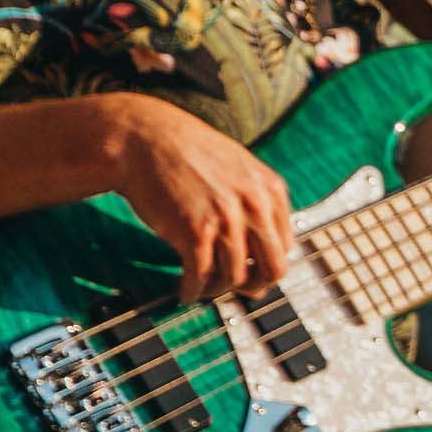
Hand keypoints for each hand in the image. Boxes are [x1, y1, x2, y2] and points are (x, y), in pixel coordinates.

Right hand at [95, 94, 292, 302]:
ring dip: (218, 290)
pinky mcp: (194, 232)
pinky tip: (185, 292)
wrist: (146, 139)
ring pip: (235, 277)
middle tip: (237, 291)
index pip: (285, 246)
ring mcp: (225, 220)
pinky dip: (193, 291)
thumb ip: (257, 201)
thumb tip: (262, 246)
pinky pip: (201, 276)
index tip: (251, 272)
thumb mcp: (239, 169)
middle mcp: (255, 206)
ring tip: (203, 288)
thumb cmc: (188, 155)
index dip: (267, 265)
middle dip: (255, 286)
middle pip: (272, 269)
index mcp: (270, 190)